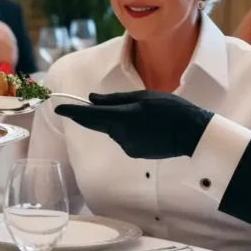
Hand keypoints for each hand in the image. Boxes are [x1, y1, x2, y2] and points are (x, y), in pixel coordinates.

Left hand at [53, 91, 213, 158]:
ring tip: (142, 115)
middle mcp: (121, 134)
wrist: (192, 134)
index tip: (58, 108)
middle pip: (100, 123)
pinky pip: (124, 139)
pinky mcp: (134, 153)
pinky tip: (146, 128)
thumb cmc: (170, 109)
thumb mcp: (143, 97)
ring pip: (113, 131)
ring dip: (118, 122)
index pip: (90, 115)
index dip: (72, 112)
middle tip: (98, 104)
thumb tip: (92, 98)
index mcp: (123, 117)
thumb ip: (115, 99)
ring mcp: (127, 146)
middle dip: (96, 115)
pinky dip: (128, 132)